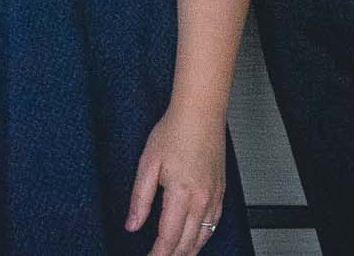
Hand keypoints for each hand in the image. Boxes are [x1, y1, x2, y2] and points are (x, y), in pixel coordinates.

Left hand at [126, 100, 227, 255]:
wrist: (201, 112)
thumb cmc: (175, 131)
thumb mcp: (148, 163)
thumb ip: (139, 198)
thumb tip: (132, 224)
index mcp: (182, 194)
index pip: (168, 238)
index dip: (157, 255)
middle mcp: (202, 200)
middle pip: (187, 244)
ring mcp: (215, 197)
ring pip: (203, 238)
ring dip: (188, 251)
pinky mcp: (221, 191)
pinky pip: (214, 224)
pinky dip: (203, 238)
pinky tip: (195, 239)